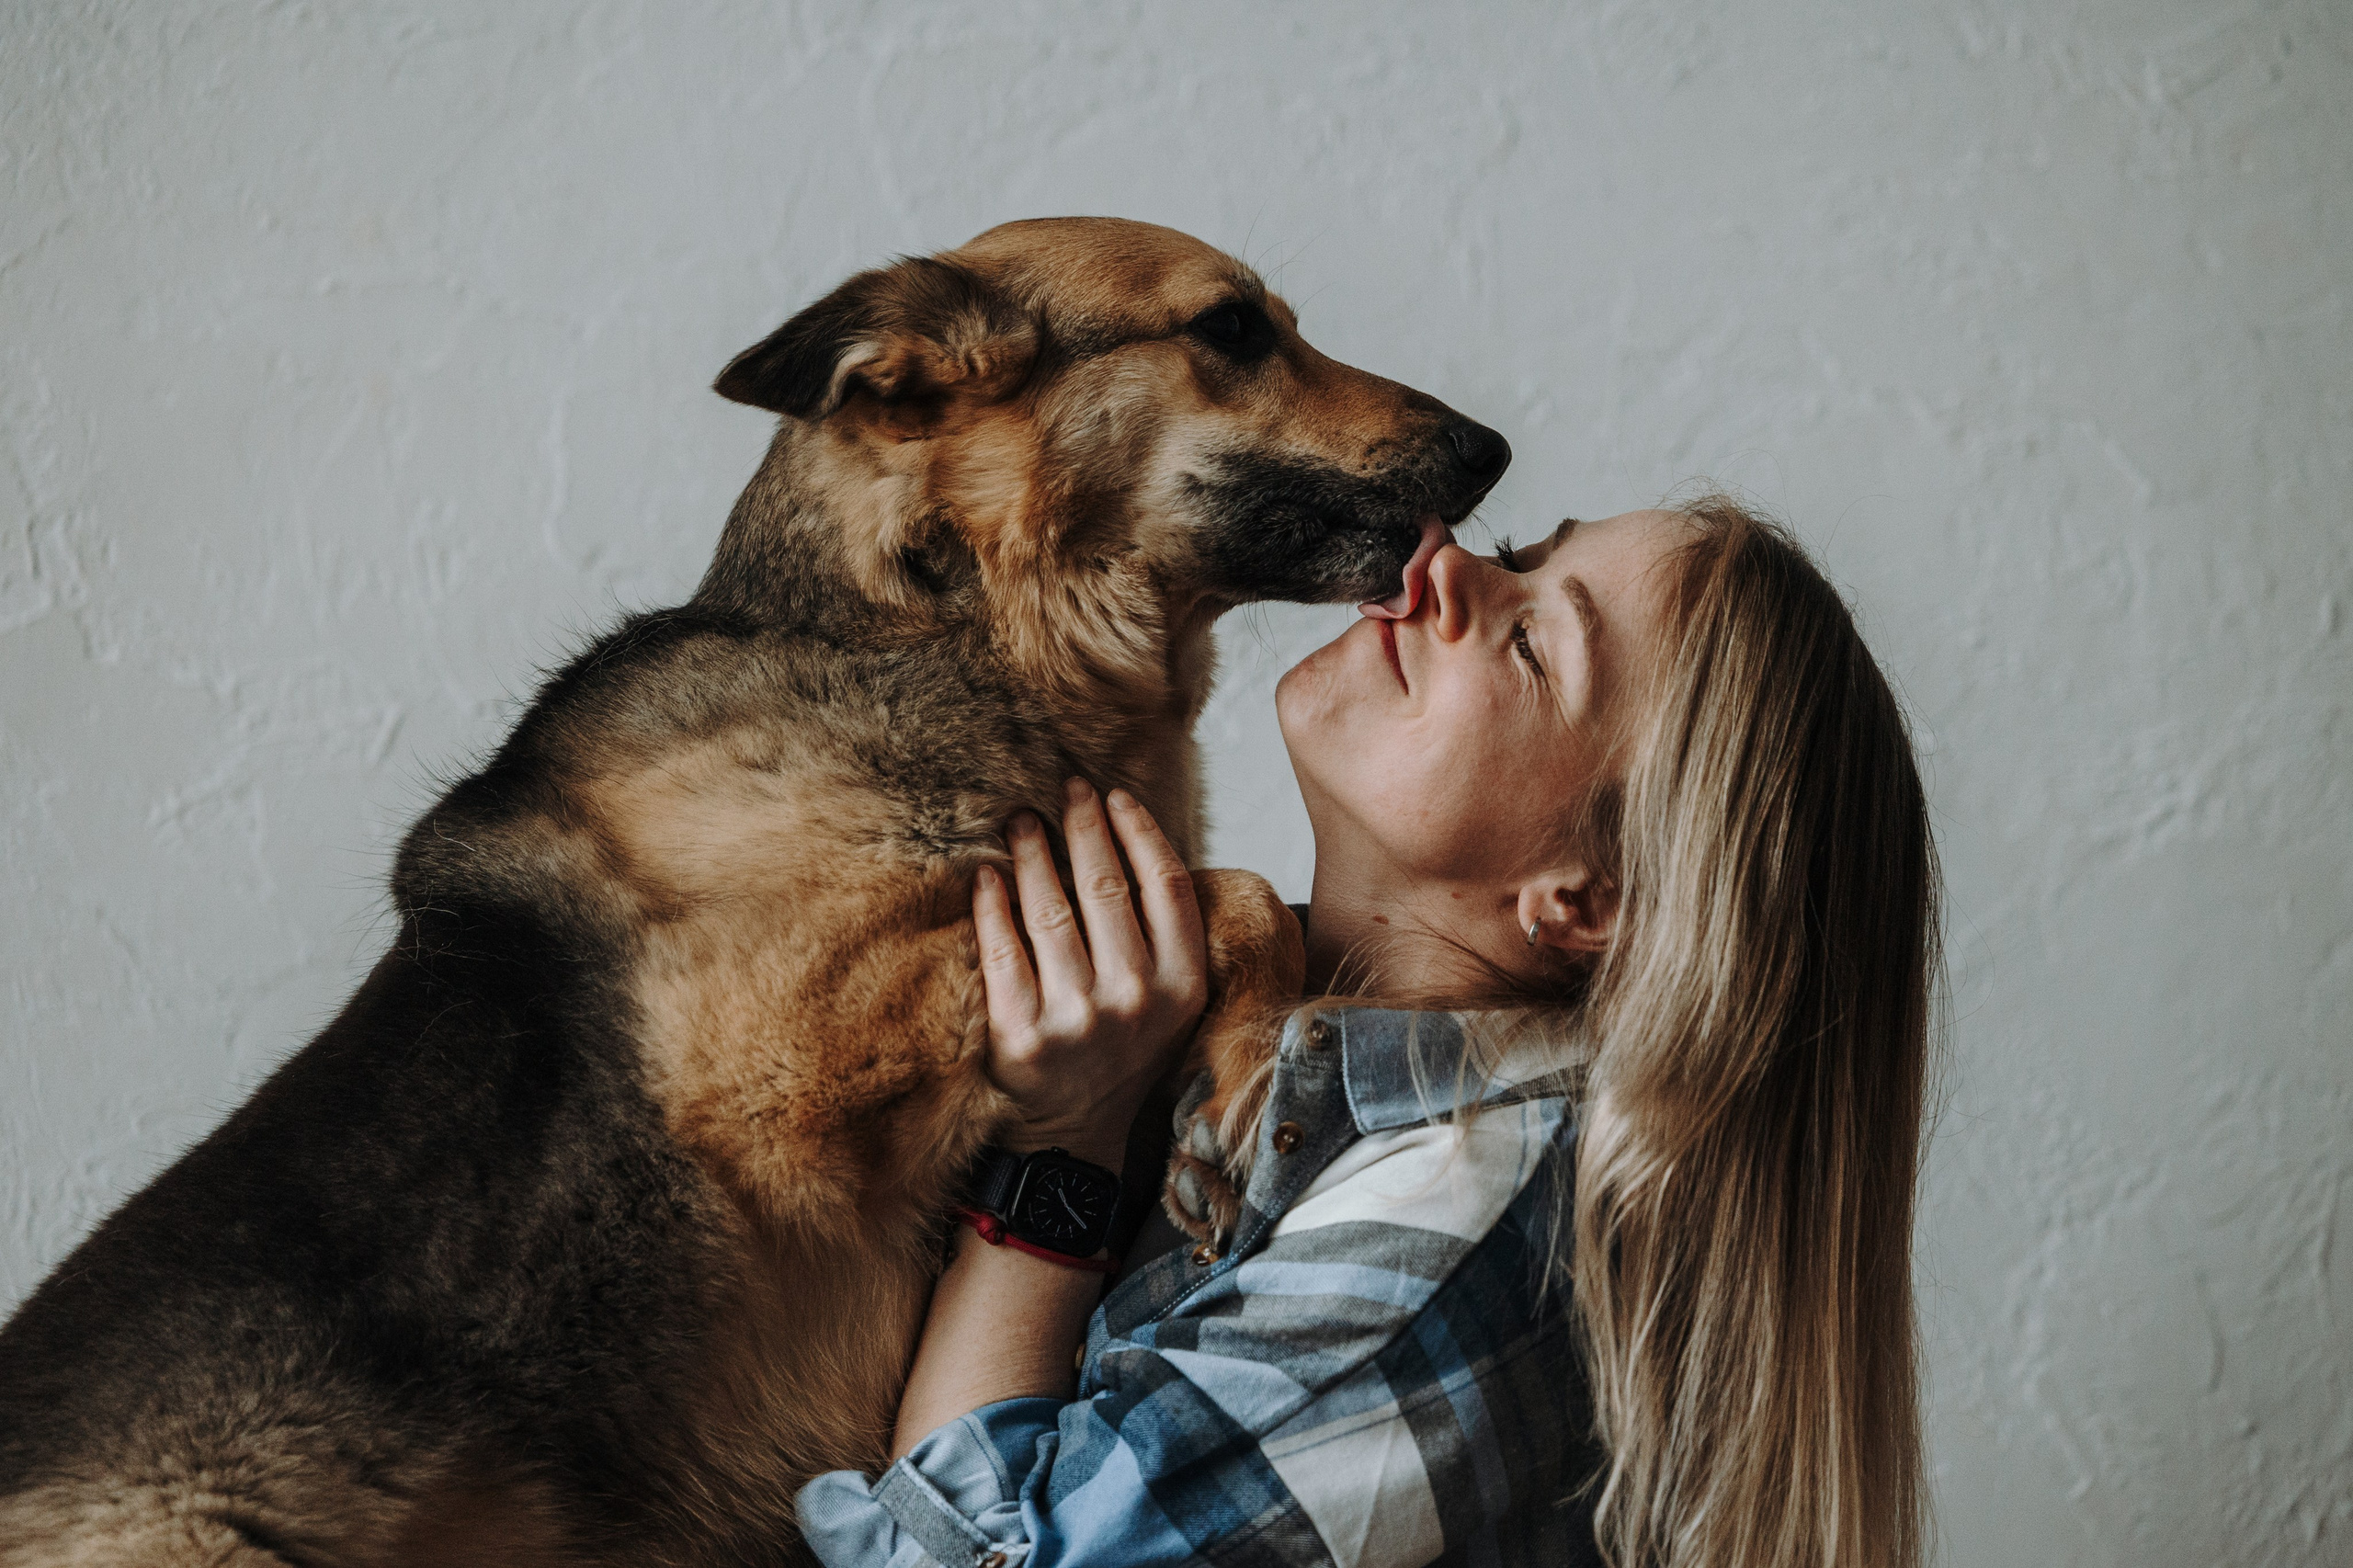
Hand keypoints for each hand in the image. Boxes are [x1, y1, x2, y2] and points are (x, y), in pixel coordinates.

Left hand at [974, 779, 1208, 1167]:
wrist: (1072, 1134)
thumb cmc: (1120, 1051)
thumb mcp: (1168, 1002)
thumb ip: (1161, 936)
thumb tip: (1130, 840)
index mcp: (1181, 985)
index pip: (1166, 885)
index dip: (1140, 831)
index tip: (1116, 796)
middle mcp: (1133, 999)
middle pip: (1106, 886)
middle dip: (1083, 825)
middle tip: (1066, 789)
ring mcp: (1075, 1017)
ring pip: (1051, 909)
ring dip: (1033, 853)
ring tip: (1021, 822)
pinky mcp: (1020, 1034)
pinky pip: (1002, 949)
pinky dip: (993, 903)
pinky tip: (989, 876)